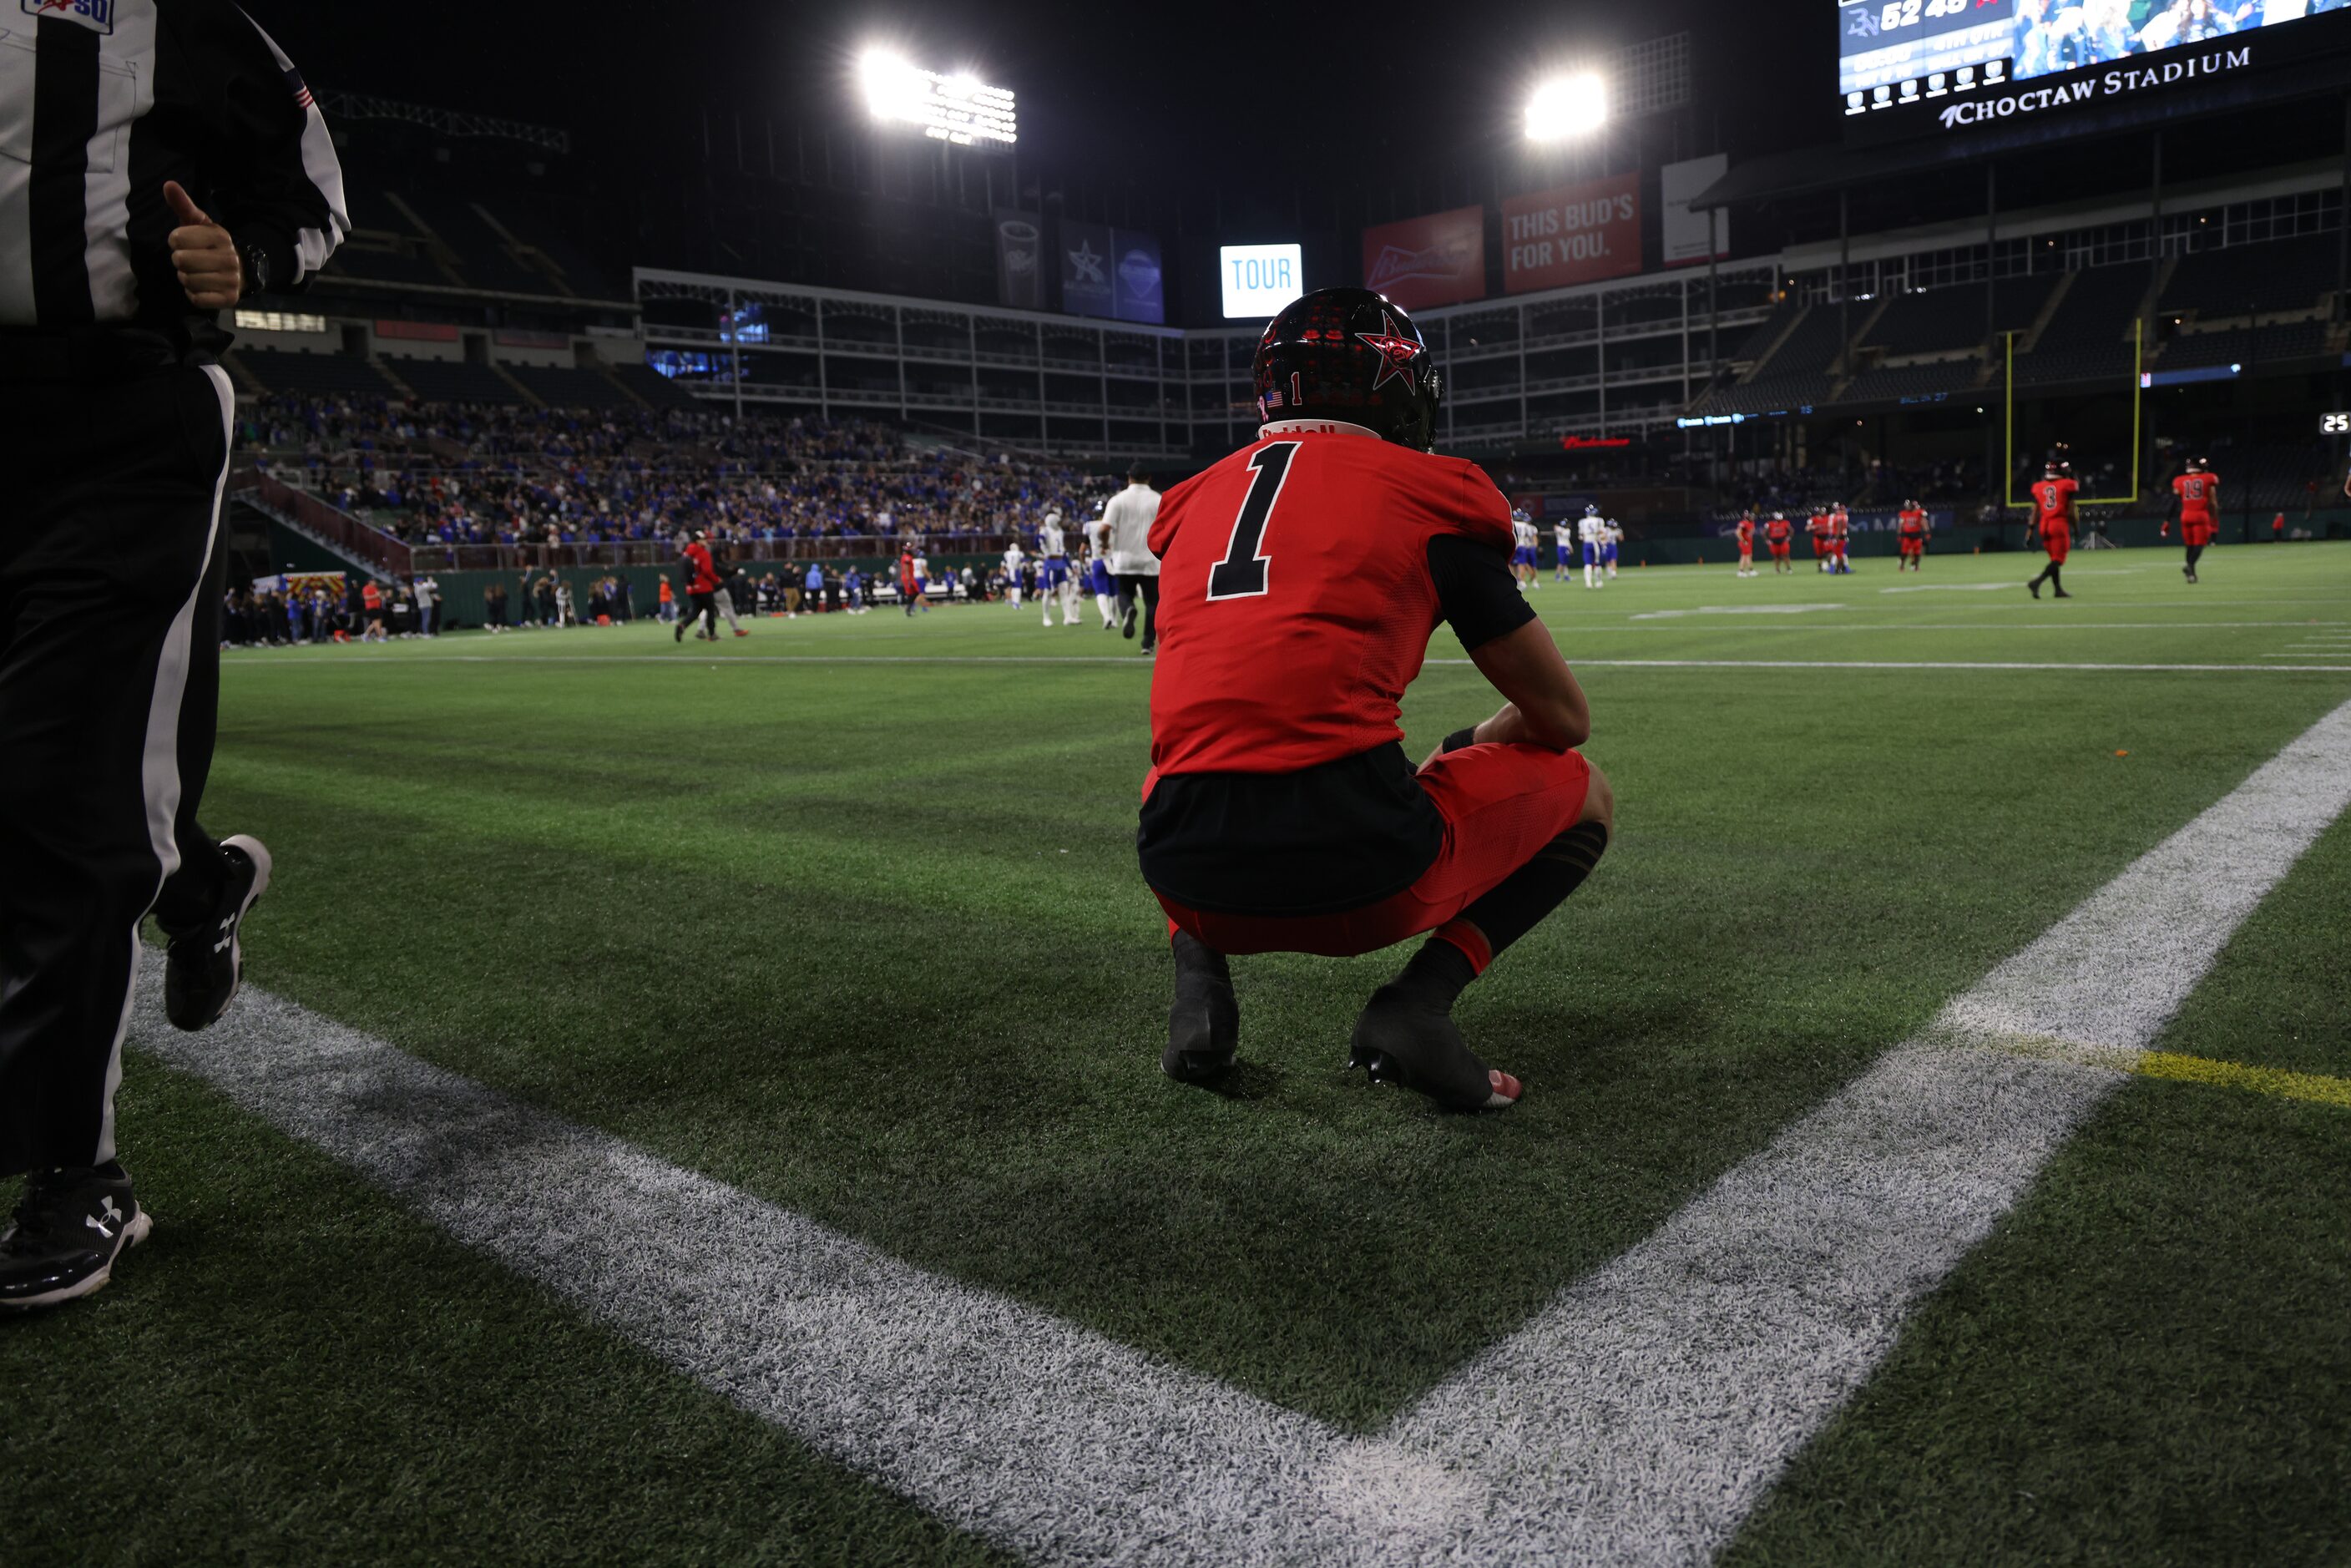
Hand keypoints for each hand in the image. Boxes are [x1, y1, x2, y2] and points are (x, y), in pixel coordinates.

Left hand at [163, 180, 242, 308]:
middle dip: (180, 261)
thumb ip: (183, 204)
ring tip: (197, 273)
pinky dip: (194, 294)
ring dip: (186, 279)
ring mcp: (231, 280)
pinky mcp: (229, 299)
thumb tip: (168, 184)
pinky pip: (197, 299)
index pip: (177, 239)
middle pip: (181, 261)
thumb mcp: (198, 223)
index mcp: (220, 236)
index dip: (176, 241)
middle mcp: (229, 258)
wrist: (241, 271)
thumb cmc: (210, 245)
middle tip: (191, 260)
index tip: (186, 243)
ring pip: (187, 281)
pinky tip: (203, 287)